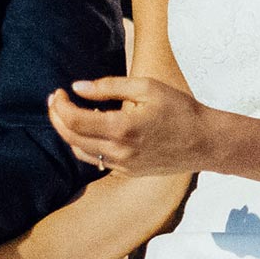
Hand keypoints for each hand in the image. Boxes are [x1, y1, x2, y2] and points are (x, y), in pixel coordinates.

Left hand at [47, 77, 214, 176]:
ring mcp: (123, 165)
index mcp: (123, 128)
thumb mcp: (146, 87)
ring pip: (80, 152)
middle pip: (71, 138)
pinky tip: (89, 129)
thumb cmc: (179, 109)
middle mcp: (119, 151)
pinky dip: (85, 145)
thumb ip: (109, 86)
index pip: (75, 120)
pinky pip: (96, 160)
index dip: (60, 105)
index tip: (58, 92)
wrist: (204, 142)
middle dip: (57, 118)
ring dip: (68, 133)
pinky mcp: (128, 172)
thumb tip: (77, 87)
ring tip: (66, 114)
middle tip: (54, 101)